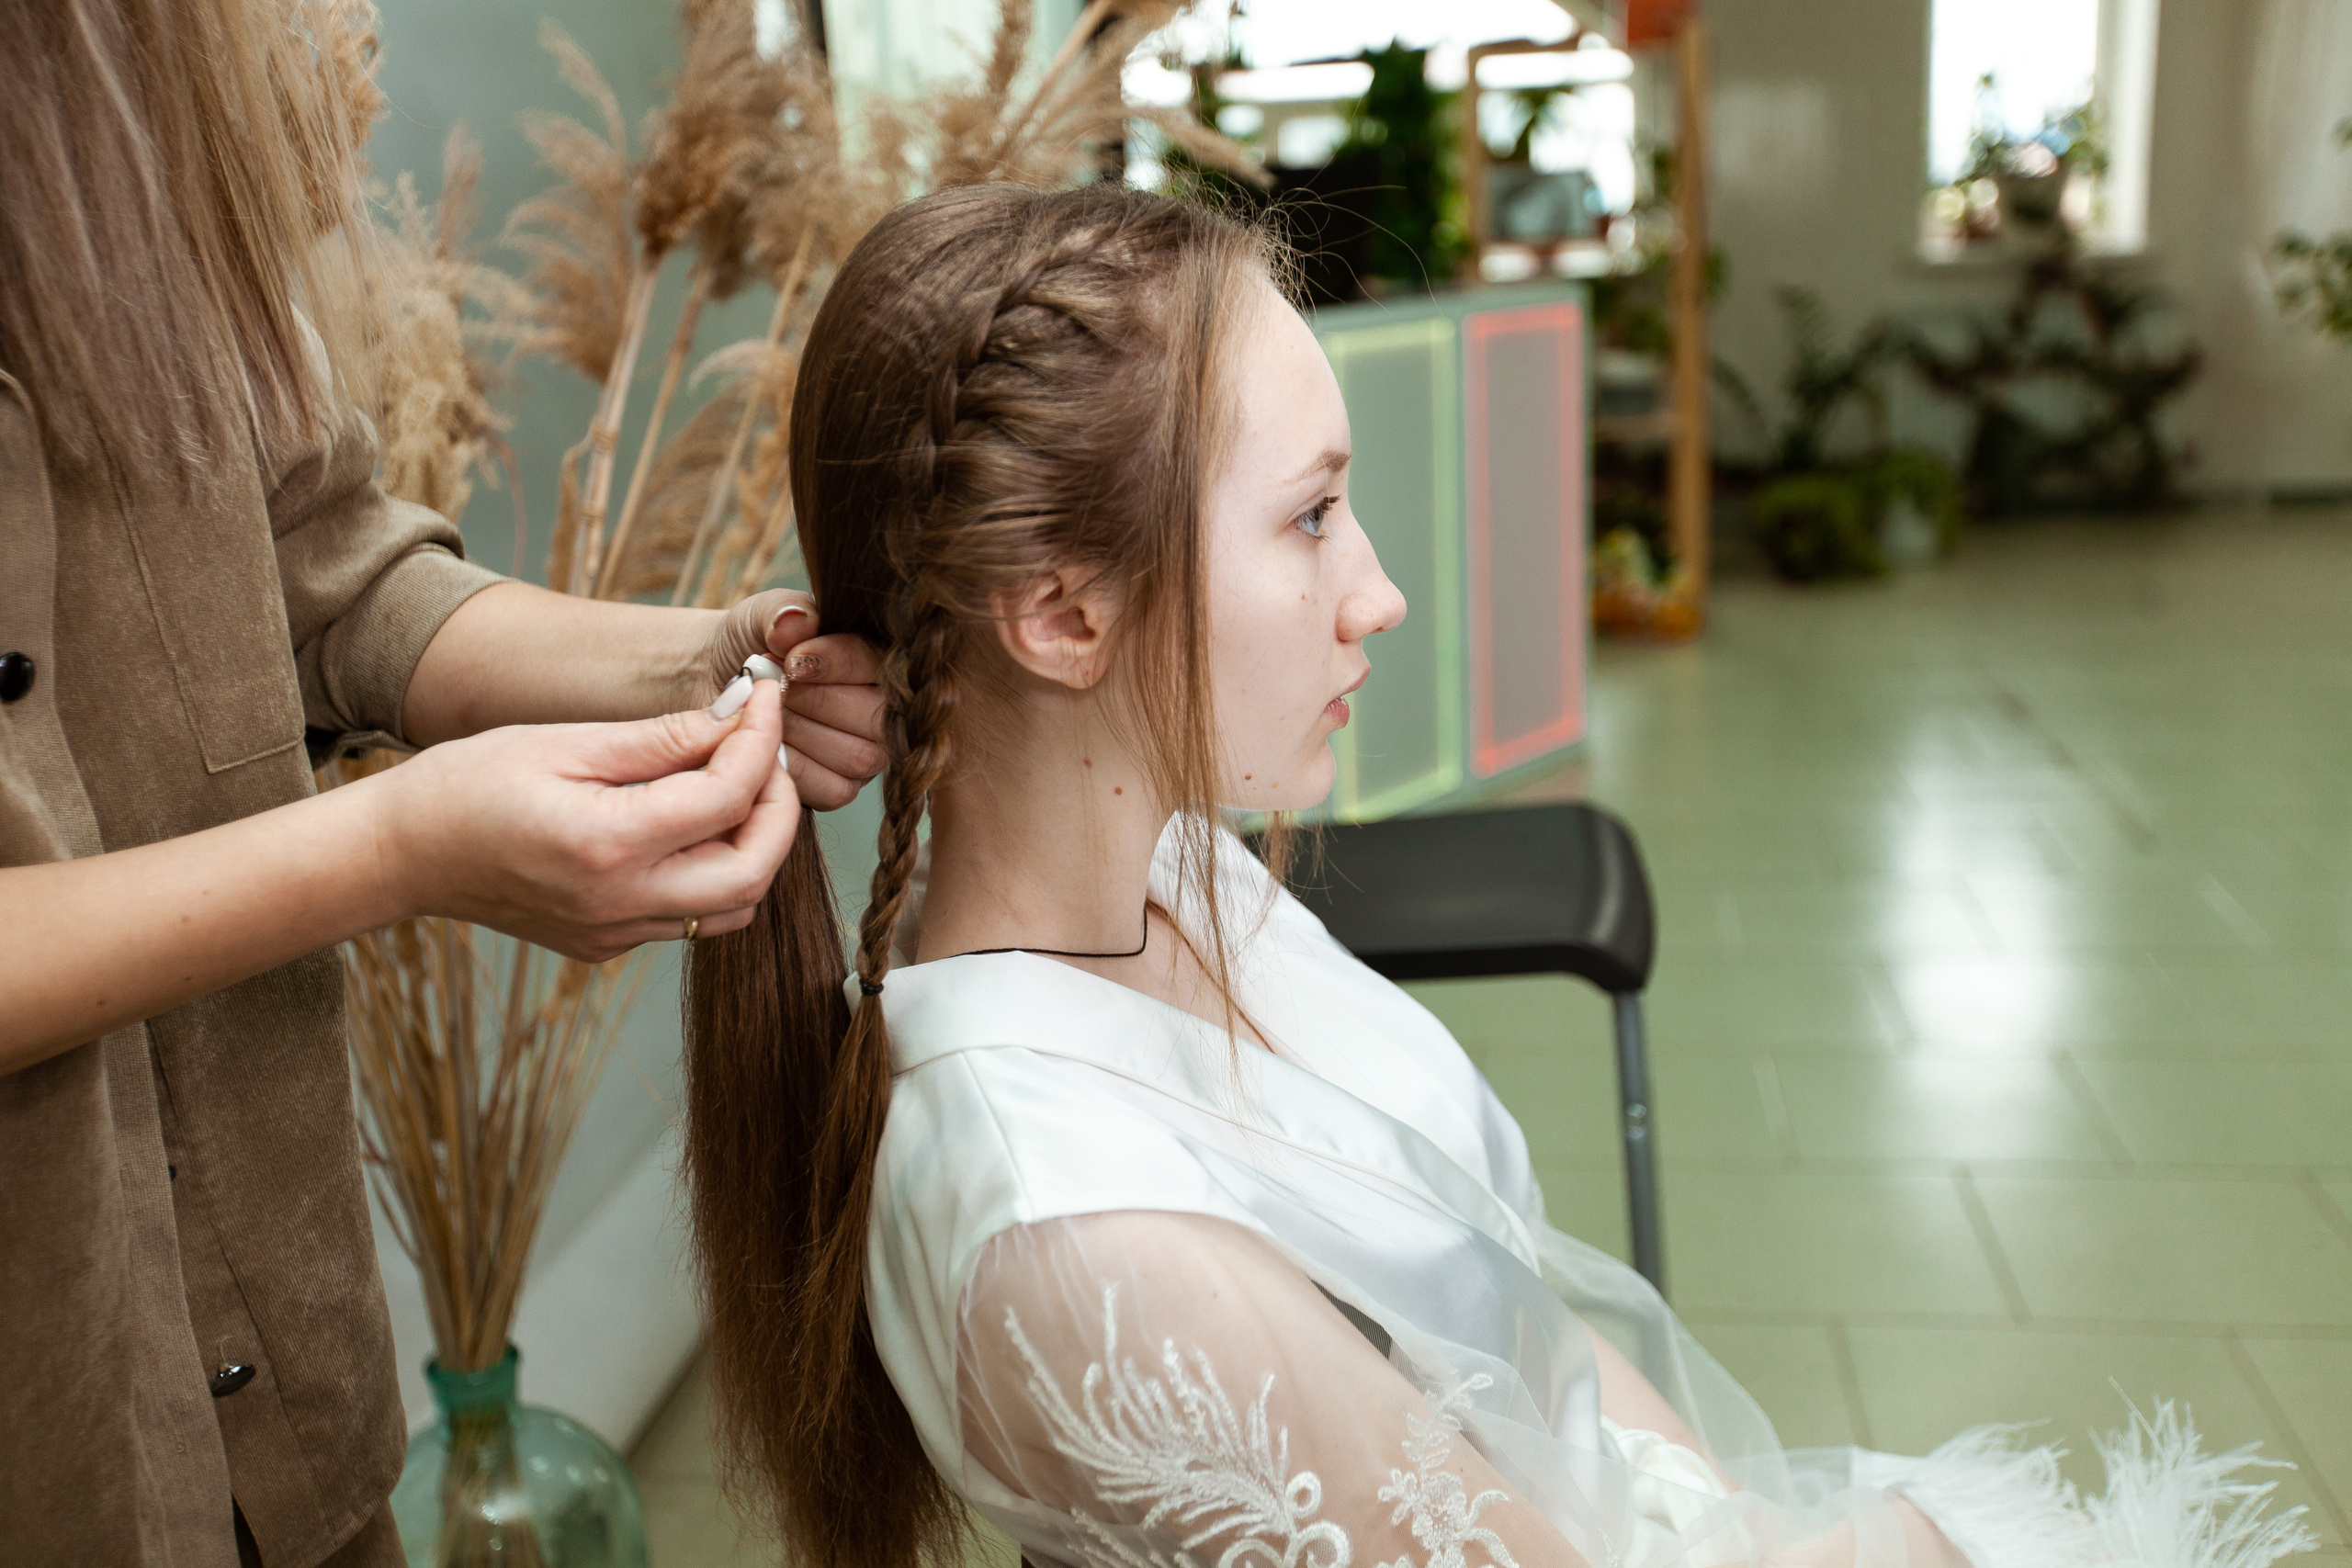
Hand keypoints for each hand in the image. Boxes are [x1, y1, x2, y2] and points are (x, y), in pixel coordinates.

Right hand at [377, 681, 799, 961]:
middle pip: (753, 873)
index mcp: (606, 846)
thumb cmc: (469, 784)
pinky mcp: (608, 944)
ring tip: (733, 783)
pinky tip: (690, 820)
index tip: (766, 701)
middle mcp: (620, 904)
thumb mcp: (565, 743)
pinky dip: (713, 868)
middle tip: (764, 752)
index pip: (727, 799)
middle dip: (778, 808)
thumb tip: (738, 717)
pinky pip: (690, 915)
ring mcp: (615, 934)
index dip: (760, 743)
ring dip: (754, 844)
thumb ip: (661, 739)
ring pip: (733, 906)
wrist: (403, 853)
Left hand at [699, 590, 885, 810]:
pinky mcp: (841, 788)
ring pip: (856, 756)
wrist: (717, 683)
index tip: (790, 658)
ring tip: (766, 712)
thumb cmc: (750, 646)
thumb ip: (782, 612)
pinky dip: (793, 767)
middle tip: (772, 686)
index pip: (876, 665)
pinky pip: (832, 788)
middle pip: (874, 718)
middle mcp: (882, 709)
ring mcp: (866, 753)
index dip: (836, 663)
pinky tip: (768, 744)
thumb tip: (795, 621)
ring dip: (800, 732)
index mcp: (876, 660)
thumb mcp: (760, 616)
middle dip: (812, 701)